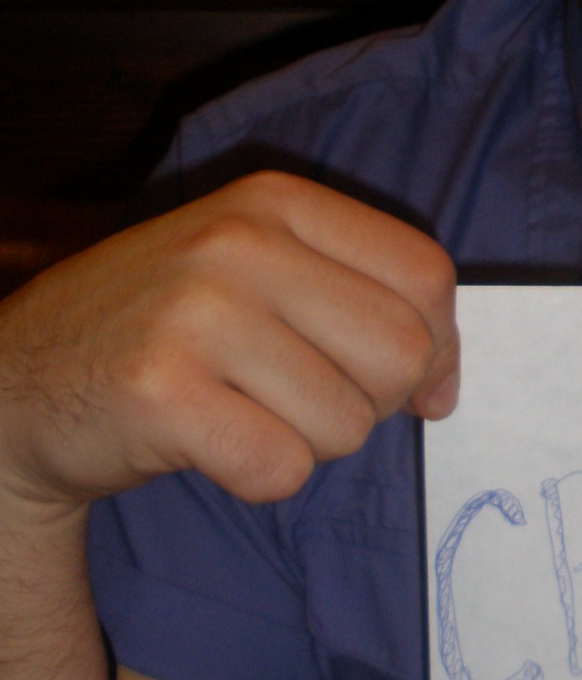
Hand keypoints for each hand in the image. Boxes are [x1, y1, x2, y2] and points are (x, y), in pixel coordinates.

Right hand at [0, 172, 457, 521]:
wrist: (16, 380)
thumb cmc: (162, 333)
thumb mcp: (253, 271)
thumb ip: (354, 298)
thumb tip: (442, 382)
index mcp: (275, 202)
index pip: (425, 273)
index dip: (441, 346)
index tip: (421, 388)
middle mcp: (239, 243)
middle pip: (400, 352)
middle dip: (371, 402)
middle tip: (304, 403)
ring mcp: (196, 313)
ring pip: (346, 423)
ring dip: (307, 444)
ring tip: (239, 413)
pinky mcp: (160, 391)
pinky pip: (282, 468)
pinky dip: (258, 477)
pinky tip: (208, 444)